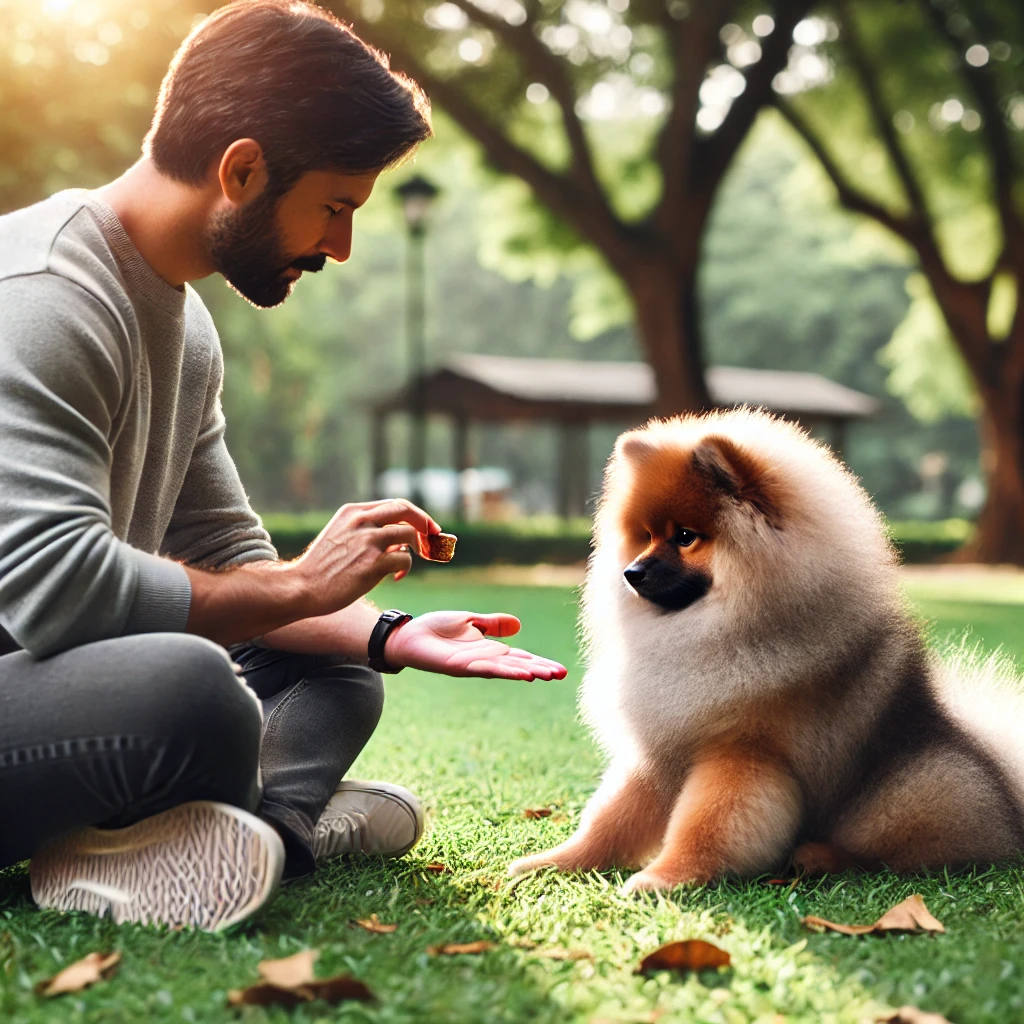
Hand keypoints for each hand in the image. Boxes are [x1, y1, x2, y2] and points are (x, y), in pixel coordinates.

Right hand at [296, 499, 439, 616]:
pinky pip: (404, 560)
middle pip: (405, 510)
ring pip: (409, 534)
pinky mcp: (372, 564)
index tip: (425, 527)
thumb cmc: (321, 568)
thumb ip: (365, 531)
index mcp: (352, 512)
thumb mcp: (339, 536)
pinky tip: (395, 578)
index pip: (393, 504)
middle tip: (435, 536)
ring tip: (407, 565)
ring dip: (418, 548)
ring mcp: (367, 542)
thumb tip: (397, 542)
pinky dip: (405, 569)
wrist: (301, 587)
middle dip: (425, 522)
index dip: (414, 515)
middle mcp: (361, 521)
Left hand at [384, 611, 568, 680]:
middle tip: (562, 674)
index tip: (560, 669)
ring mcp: (473, 665)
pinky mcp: (459, 666)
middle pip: (518, 666)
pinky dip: (504, 670)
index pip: (520, 657)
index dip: (539, 662)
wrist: (408, 635)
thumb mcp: (470, 621)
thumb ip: (492, 624)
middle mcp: (484, 660)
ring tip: (548, 675)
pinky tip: (520, 673)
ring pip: (506, 670)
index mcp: (489, 649)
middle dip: (540, 670)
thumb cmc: (435, 628)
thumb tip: (518, 626)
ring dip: (527, 672)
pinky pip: (485, 669)